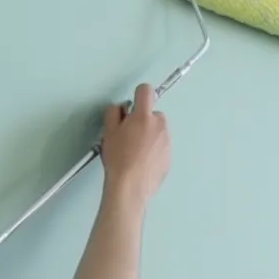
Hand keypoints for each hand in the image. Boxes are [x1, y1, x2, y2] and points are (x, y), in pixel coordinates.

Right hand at [99, 83, 170, 205]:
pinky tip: (141, 163)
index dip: (138, 95)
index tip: (132, 106)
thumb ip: (114, 114)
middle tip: (129, 135)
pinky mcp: (169, 158)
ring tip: (134, 152)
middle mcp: (160, 126)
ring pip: (158, 131)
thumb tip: (121, 109)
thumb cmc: (118, 159)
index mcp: (144, 116)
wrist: (130, 187)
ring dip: (149, 135)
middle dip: (143, 120)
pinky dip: (154, 151)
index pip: (146, 91)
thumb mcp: (108, 132)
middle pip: (154, 113)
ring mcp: (167, 142)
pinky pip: (161, 147)